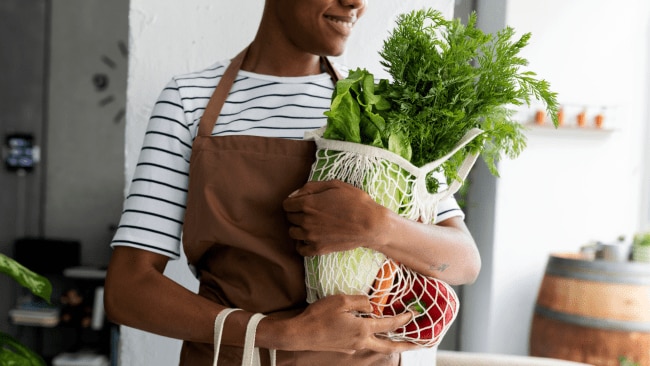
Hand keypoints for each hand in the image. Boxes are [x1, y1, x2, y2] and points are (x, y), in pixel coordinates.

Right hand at [282, 294, 418, 353]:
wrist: (299, 335)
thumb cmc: (319, 316)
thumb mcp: (341, 300)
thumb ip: (360, 301)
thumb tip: (372, 304)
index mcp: (362, 329)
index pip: (389, 324)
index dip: (403, 319)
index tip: (413, 315)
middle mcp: (361, 341)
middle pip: (388, 346)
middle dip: (405, 345)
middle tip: (418, 344)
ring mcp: (352, 347)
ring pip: (376, 346)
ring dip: (389, 343)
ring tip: (398, 339)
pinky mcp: (343, 348)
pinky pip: (363, 344)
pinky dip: (371, 339)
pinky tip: (368, 332)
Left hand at [283, 180, 387, 255]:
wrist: (371, 224)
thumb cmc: (355, 201)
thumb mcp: (335, 185)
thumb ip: (311, 187)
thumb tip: (293, 194)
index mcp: (308, 203)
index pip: (286, 204)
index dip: (293, 202)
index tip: (301, 203)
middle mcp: (306, 220)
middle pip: (289, 218)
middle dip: (296, 214)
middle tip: (310, 212)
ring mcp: (311, 236)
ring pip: (292, 233)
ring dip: (298, 228)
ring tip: (310, 225)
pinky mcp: (318, 249)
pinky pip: (300, 249)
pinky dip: (301, 244)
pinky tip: (309, 239)